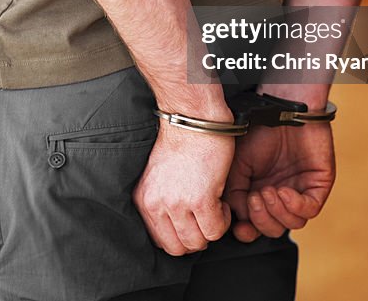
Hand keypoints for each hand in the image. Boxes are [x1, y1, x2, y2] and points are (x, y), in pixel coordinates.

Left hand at [133, 121, 234, 255]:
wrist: (193, 118)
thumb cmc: (181, 142)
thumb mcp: (159, 177)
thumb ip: (162, 202)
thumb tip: (177, 228)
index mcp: (144, 199)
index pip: (160, 241)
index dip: (180, 236)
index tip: (191, 223)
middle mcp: (156, 204)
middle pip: (178, 248)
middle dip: (196, 237)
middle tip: (205, 218)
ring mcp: (177, 203)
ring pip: (198, 242)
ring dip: (211, 229)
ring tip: (213, 207)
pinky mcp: (200, 199)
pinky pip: (215, 230)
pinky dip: (223, 220)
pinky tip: (221, 200)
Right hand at [224, 122, 334, 240]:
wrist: (280, 108)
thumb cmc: (258, 130)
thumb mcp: (235, 164)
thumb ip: (233, 193)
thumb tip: (239, 218)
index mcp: (258, 193)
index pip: (255, 225)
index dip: (248, 231)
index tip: (239, 228)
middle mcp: (279, 195)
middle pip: (273, 228)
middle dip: (261, 220)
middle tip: (253, 200)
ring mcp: (300, 191)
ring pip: (292, 223)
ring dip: (276, 212)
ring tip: (267, 191)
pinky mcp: (318, 185)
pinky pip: (310, 209)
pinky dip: (294, 206)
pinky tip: (283, 191)